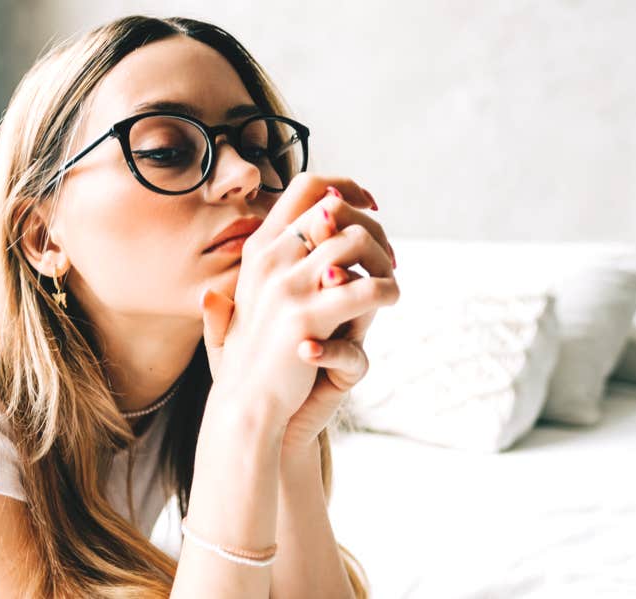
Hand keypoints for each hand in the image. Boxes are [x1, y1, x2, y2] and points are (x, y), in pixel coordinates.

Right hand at [199, 175, 398, 429]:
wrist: (244, 403)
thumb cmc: (254, 354)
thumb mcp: (256, 295)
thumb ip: (281, 258)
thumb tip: (324, 215)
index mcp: (259, 250)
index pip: (306, 188)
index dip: (346, 188)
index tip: (369, 205)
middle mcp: (270, 260)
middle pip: (337, 211)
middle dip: (372, 230)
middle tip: (389, 258)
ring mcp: (286, 288)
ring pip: (355, 242)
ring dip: (383, 259)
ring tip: (391, 281)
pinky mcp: (307, 319)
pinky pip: (366, 288)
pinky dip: (388, 291)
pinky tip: (391, 300)